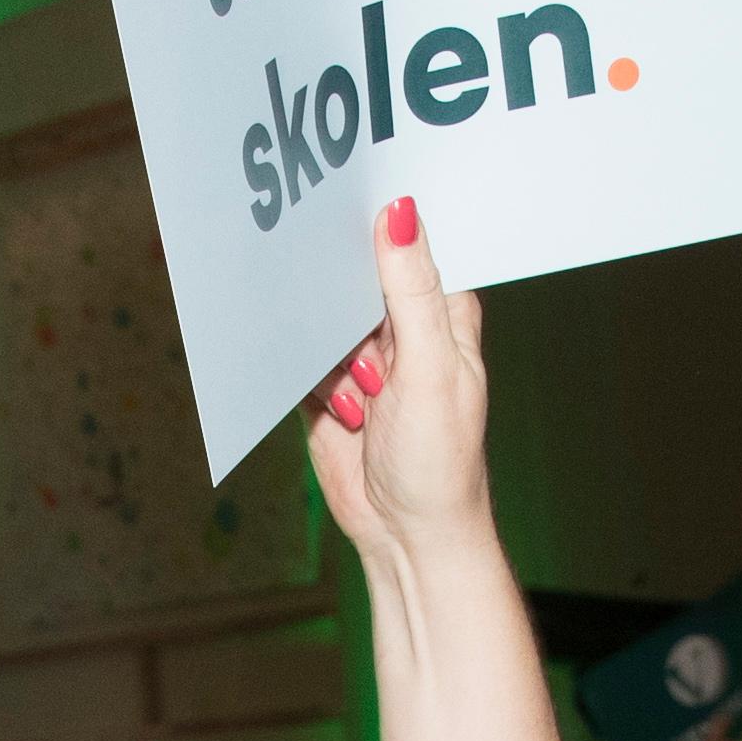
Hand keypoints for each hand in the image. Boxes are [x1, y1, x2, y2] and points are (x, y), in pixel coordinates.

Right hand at [304, 198, 490, 568]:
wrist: (406, 535)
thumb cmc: (440, 460)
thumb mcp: (431, 367)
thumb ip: (412, 290)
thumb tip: (401, 212)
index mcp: (442, 310)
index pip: (410, 243)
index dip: (380, 224)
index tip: (347, 204)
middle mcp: (403, 328)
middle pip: (353, 275)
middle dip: (340, 302)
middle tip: (360, 342)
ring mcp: (363, 358)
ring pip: (320, 318)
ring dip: (329, 358)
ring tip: (363, 402)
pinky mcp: (327, 387)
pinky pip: (299, 359)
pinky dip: (307, 380)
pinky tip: (341, 413)